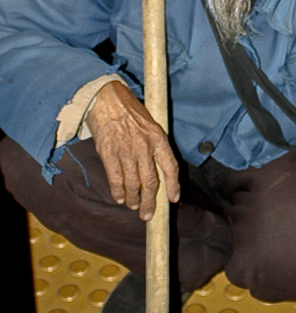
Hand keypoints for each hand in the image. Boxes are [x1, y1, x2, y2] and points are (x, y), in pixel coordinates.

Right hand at [86, 80, 179, 220]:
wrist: (106, 97)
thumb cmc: (129, 110)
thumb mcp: (150, 124)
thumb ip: (154, 145)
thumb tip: (155, 170)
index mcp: (158, 138)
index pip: (171, 167)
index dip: (173, 186)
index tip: (173, 199)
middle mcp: (145, 146)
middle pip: (151, 182)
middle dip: (150, 202)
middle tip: (147, 215)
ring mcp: (127, 151)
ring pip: (133, 184)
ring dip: (133, 199)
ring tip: (133, 206)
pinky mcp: (109, 153)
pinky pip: (116, 179)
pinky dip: (118, 192)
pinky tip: (120, 198)